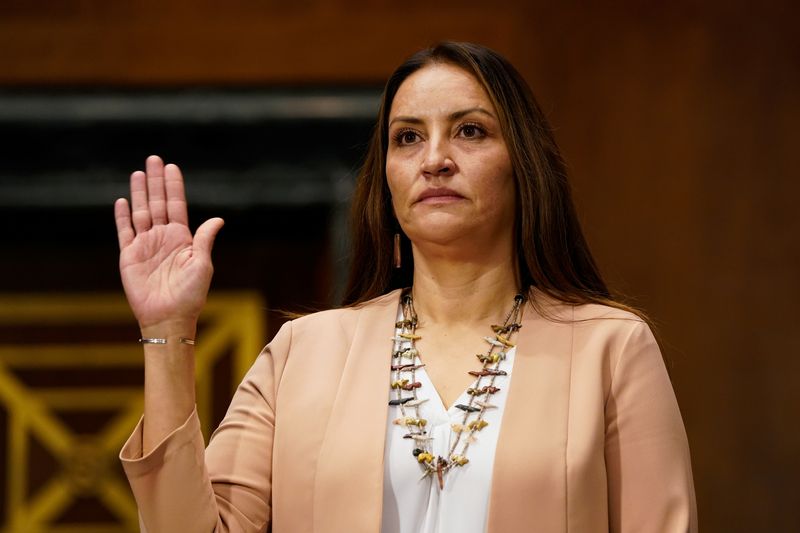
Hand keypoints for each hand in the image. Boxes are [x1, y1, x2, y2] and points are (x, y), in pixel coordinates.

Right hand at [114, 156, 223, 328]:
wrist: (168, 317)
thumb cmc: (190, 294)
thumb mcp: (202, 265)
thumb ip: (205, 240)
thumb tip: (218, 219)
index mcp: (182, 238)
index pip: (177, 205)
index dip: (174, 187)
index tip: (172, 167)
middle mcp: (163, 238)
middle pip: (158, 203)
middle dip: (156, 181)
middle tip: (153, 159)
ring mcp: (145, 245)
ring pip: (141, 212)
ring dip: (140, 193)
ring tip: (138, 173)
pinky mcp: (129, 256)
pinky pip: (124, 231)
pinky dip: (122, 216)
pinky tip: (122, 200)